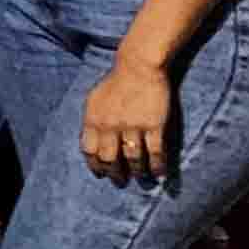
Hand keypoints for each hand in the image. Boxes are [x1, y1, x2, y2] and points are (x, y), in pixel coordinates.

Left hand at [81, 57, 174, 181]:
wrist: (138, 66)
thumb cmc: (115, 83)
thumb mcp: (94, 101)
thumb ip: (91, 122)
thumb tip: (89, 144)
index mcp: (93, 120)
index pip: (89, 151)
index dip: (94, 166)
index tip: (100, 174)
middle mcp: (110, 126)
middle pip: (109, 159)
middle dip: (114, 174)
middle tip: (120, 182)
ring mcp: (133, 126)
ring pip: (132, 159)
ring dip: (136, 172)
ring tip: (140, 178)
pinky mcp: (154, 125)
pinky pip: (155, 152)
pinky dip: (157, 166)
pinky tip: (159, 173)